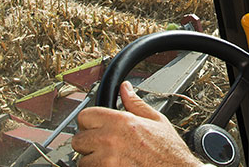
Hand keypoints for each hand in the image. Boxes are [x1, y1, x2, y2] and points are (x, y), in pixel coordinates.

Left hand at [72, 81, 201, 166]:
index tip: (96, 127)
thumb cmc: (169, 152)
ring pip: (82, 160)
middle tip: (103, 146)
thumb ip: (135, 103)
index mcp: (121, 122)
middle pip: (78, 140)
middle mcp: (110, 140)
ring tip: (110, 159)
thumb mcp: (156, 120)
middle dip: (89, 143)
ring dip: (92, 160)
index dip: (90, 122)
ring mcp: (106, 161)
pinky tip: (113, 166)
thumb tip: (125, 89)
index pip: (84, 116)